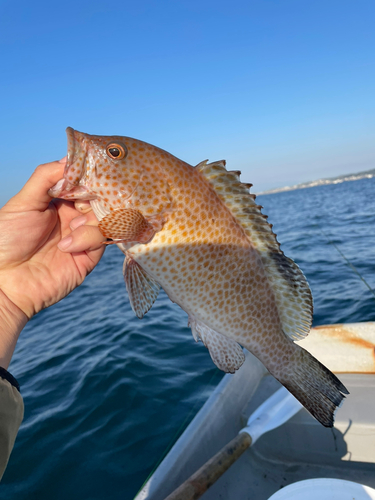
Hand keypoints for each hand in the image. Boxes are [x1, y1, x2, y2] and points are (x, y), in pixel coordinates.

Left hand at [0, 159, 105, 367]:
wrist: (5, 281)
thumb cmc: (7, 240)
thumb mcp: (24, 202)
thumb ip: (46, 177)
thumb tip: (70, 157)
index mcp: (57, 202)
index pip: (83, 182)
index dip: (88, 176)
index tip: (91, 172)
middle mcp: (73, 216)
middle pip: (100, 197)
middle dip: (95, 196)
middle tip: (82, 201)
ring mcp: (83, 236)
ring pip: (105, 216)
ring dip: (89, 220)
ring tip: (69, 231)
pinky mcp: (90, 256)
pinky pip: (103, 238)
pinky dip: (89, 237)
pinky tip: (67, 246)